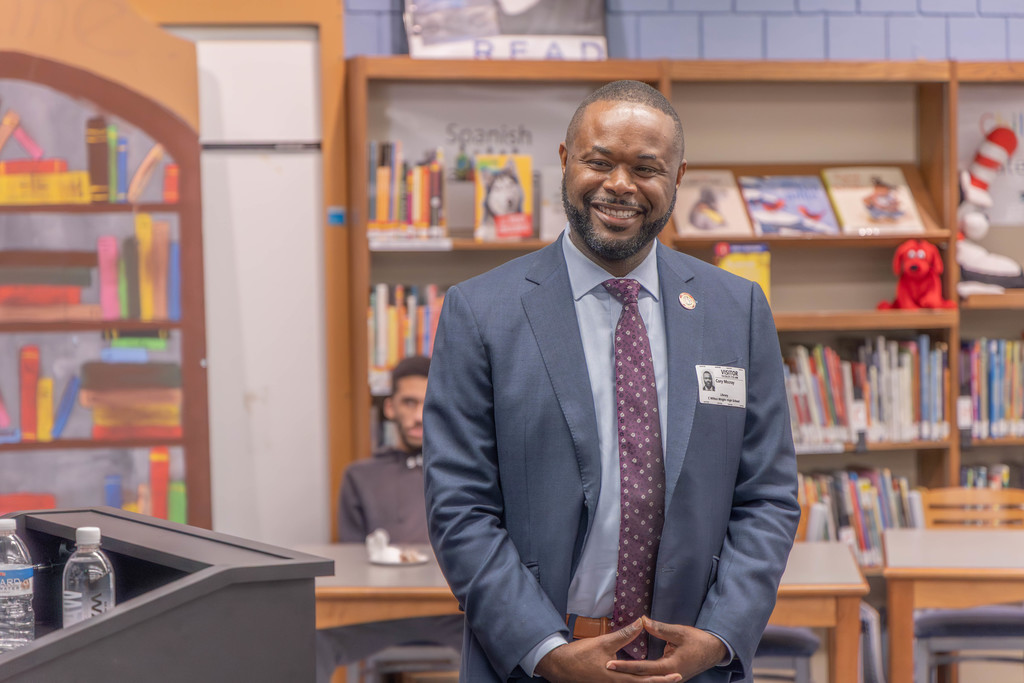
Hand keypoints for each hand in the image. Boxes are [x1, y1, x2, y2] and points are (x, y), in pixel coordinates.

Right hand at [535, 618, 682, 682]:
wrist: (560, 666)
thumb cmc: (580, 655)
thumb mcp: (603, 643)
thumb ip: (624, 635)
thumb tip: (641, 623)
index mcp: (618, 678)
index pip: (645, 680)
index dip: (662, 678)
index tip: (676, 675)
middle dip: (659, 682)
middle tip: (676, 678)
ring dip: (648, 682)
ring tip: (662, 678)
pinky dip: (636, 681)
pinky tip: (640, 677)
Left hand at [605, 617, 727, 681]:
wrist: (715, 651)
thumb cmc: (699, 641)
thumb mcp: (680, 632)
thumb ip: (660, 629)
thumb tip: (642, 621)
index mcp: (670, 668)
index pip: (642, 668)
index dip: (625, 666)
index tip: (609, 663)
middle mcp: (669, 677)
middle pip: (641, 677)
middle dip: (623, 672)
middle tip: (605, 667)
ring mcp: (670, 678)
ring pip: (647, 679)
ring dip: (631, 674)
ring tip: (613, 669)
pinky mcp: (671, 676)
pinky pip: (653, 677)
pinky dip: (641, 675)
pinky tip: (629, 671)